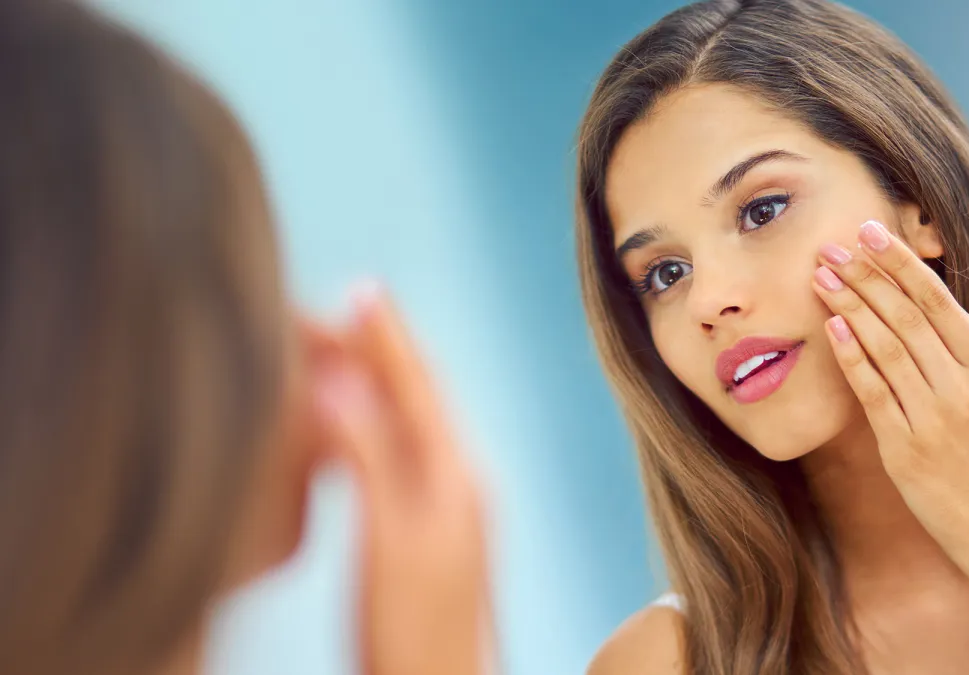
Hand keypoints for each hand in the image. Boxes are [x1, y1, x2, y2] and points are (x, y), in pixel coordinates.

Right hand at [315, 284, 491, 674]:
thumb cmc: (415, 633)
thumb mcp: (388, 541)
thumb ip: (369, 459)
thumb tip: (342, 383)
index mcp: (455, 476)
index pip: (417, 388)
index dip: (388, 339)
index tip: (364, 291)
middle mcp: (461, 482)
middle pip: (422, 399)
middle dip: (388, 351)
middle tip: (354, 307)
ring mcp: (452, 508)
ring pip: (416, 426)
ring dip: (386, 385)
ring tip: (355, 353)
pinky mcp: (434, 533)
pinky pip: (408, 456)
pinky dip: (382, 426)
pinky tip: (364, 433)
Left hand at [811, 221, 968, 568]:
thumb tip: (948, 305)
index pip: (937, 300)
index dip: (900, 263)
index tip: (869, 231)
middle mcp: (963, 386)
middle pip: (906, 316)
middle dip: (865, 276)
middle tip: (830, 246)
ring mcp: (934, 417)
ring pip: (886, 346)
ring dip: (850, 306)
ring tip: (821, 276)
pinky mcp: (907, 448)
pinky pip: (873, 391)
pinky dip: (852, 356)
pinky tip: (831, 328)